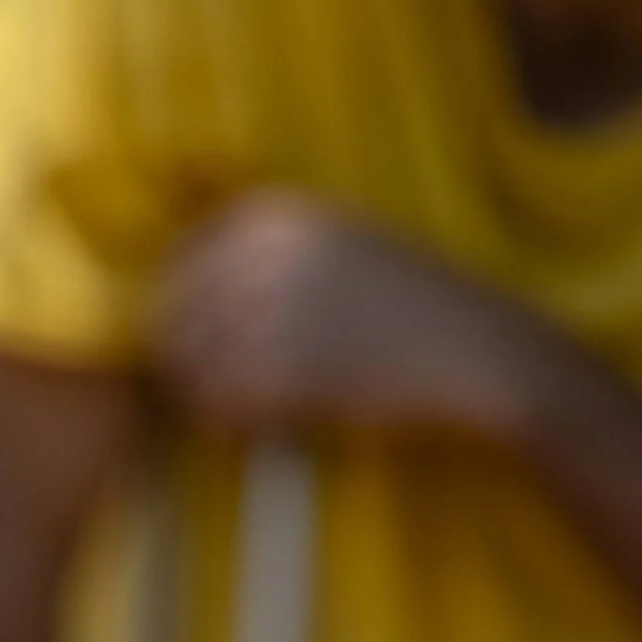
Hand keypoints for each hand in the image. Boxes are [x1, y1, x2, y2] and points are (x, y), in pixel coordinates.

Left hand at [155, 191, 561, 445]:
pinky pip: (223, 406)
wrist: (469, 342)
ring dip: (204, 399)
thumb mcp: (332, 245)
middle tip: (208, 390)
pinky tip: (262, 426)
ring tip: (239, 410)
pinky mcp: (287, 370)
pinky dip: (231, 425)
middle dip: (181, 361)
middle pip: (172, 320)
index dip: (174, 312)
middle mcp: (265, 254)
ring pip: (191, 370)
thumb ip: (262, 257)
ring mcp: (273, 310)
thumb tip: (173, 301)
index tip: (193, 343)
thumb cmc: (402, 303)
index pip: (177, 264)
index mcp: (272, 215)